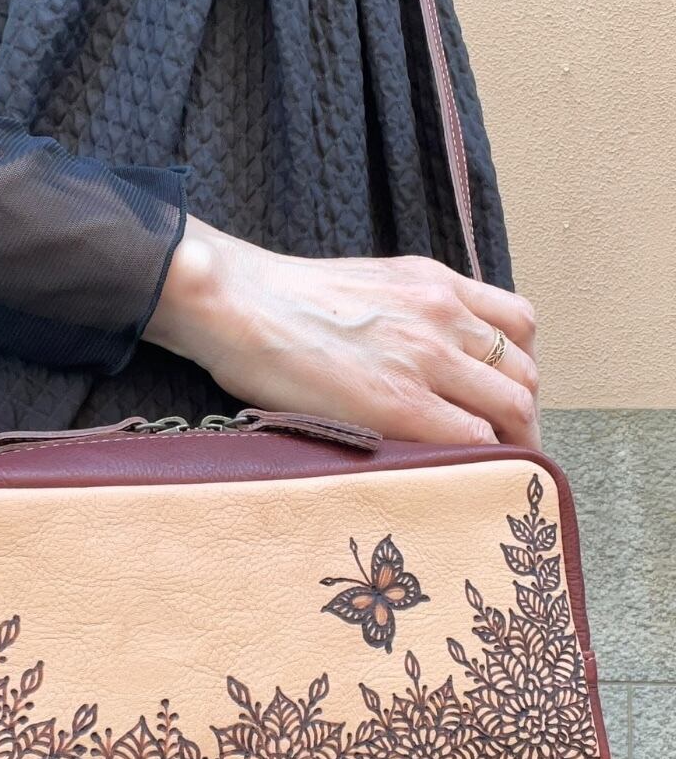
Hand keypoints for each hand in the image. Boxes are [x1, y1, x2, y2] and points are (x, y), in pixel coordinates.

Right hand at [144, 215, 539, 446]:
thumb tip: (409, 352)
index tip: (503, 399)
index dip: (518, 368)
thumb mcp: (361, 285)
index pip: (515, 323)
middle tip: (510, 444)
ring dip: (516, 438)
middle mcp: (443, 313)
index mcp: (432, 282)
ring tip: (498, 466)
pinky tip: (473, 476)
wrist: (235, 303)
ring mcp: (427, 357)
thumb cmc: (275, 301)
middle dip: (524, 412)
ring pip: (512, 404)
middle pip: (523, 370)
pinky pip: (475, 438)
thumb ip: (401, 310)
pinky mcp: (400, 402)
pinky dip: (487, 459)